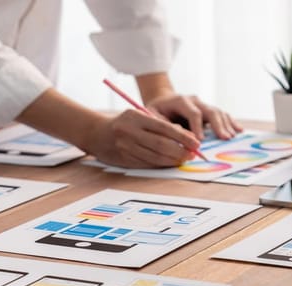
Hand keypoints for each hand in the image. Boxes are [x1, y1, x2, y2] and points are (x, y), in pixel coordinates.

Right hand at [86, 109, 201, 167]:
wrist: (95, 133)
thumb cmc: (124, 122)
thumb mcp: (139, 116)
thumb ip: (159, 124)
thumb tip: (185, 135)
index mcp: (135, 117)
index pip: (164, 128)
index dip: (182, 137)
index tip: (196, 142)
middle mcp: (129, 132)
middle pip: (161, 145)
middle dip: (180, 151)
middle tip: (192, 154)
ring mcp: (125, 147)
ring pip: (155, 157)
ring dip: (172, 160)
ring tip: (184, 159)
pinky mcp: (124, 159)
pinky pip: (147, 163)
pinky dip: (161, 164)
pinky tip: (170, 163)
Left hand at [145, 94, 242, 139]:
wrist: (162, 101)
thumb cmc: (156, 111)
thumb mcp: (153, 116)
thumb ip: (165, 125)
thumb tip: (181, 136)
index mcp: (180, 100)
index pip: (193, 112)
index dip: (197, 126)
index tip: (200, 140)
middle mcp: (195, 101)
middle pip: (210, 110)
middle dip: (218, 125)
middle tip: (224, 138)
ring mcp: (204, 105)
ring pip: (218, 112)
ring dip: (226, 125)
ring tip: (231, 137)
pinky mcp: (209, 111)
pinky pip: (222, 115)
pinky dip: (231, 122)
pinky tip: (239, 130)